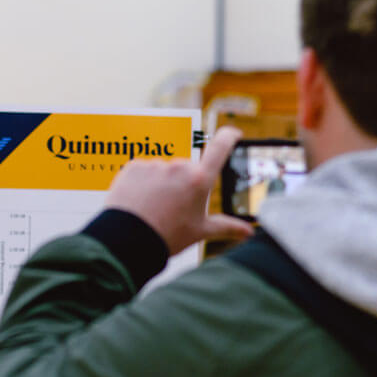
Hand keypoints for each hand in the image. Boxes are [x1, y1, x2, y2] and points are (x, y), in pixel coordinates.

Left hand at [104, 126, 251, 255]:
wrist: (128, 241)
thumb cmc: (167, 236)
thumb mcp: (200, 231)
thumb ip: (227, 227)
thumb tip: (248, 232)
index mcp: (199, 180)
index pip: (221, 146)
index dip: (229, 136)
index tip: (233, 135)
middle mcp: (179, 167)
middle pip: (188, 168)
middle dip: (184, 183)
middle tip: (175, 207)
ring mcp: (155, 165)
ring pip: (164, 171)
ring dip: (162, 184)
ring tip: (154, 208)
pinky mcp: (134, 167)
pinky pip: (143, 171)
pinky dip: (143, 184)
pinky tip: (140, 202)